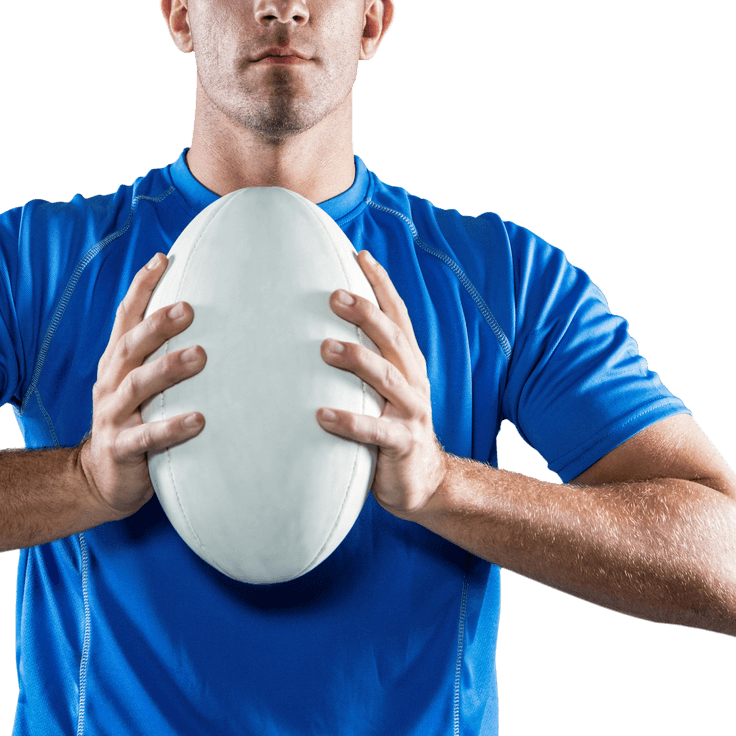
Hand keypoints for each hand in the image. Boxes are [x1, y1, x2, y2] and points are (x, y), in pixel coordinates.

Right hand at [79, 252, 206, 521]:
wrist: (103, 477)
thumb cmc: (135, 419)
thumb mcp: (140, 381)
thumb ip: (159, 352)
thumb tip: (202, 309)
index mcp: (117, 363)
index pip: (125, 318)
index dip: (141, 287)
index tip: (163, 259)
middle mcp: (111, 383)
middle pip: (130, 346)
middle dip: (157, 325)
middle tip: (188, 309)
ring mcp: (113, 416)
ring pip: (137, 387)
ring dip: (168, 369)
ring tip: (200, 356)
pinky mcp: (121, 449)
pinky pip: (146, 437)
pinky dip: (172, 427)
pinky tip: (199, 419)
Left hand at [316, 249, 446, 519]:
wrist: (421, 481)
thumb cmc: (387, 425)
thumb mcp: (378, 387)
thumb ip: (360, 357)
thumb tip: (314, 323)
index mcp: (407, 361)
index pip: (396, 314)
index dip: (380, 283)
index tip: (359, 254)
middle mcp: (413, 378)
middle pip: (392, 337)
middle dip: (365, 312)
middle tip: (334, 295)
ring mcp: (410, 411)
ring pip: (387, 377)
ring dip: (356, 359)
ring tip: (325, 348)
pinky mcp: (402, 443)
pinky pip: (375, 431)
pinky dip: (348, 421)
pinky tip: (321, 415)